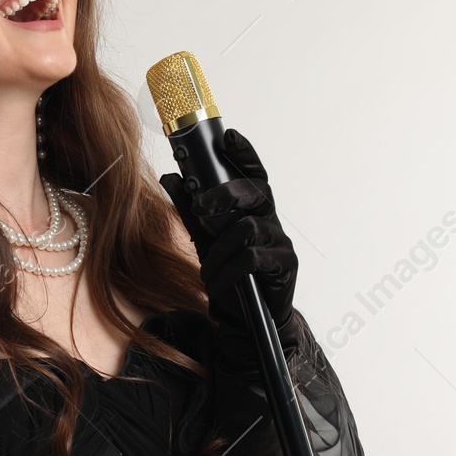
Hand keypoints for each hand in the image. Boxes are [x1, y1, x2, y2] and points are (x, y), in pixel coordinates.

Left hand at [159, 127, 297, 333]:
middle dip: (225, 195)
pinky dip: (228, 270)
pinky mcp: (284, 266)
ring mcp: (280, 242)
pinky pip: (252, 258)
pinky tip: (217, 282)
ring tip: (208, 268)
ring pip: (247, 228)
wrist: (244, 319)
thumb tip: (171, 176)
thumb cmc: (228, 273)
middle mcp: (269, 220)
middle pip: (254, 192)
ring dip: (219, 248)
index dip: (243, 153)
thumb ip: (189, 208)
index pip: (252, 173)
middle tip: (201, 207)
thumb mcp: (202, 238)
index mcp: (252, 209)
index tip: (227, 136)